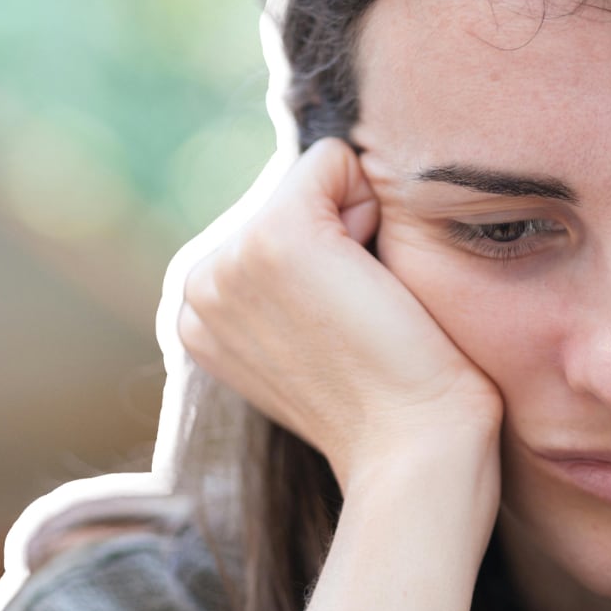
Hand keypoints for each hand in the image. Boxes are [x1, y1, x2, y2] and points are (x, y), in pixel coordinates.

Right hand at [178, 137, 503, 496]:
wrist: (413, 450)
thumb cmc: (392, 400)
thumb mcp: (312, 335)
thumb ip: (290, 282)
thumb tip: (319, 205)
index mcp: (198, 313)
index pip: (269, 223)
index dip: (328, 262)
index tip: (341, 332)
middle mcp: (197, 286)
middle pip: (291, 194)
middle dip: (341, 238)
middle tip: (359, 323)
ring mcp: (229, 261)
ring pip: (314, 179)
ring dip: (358, 228)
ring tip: (364, 309)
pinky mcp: (275, 238)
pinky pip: (333, 161)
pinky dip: (371, 204)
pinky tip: (374, 282)